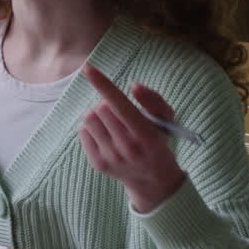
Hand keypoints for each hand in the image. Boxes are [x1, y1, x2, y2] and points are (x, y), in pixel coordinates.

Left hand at [79, 64, 185, 212]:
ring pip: (89, 118)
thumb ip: (153, 100)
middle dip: (108, 104)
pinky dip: (92, 128)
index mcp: (146, 134)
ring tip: (111, 124)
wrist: (153, 180)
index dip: (103, 84)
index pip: (120, 105)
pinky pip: (83, 132)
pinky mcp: (98, 164)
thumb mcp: (166, 120)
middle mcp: (127, 147)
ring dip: (98, 115)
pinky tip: (105, 135)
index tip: (88, 69)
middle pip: (101, 108)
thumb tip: (133, 86)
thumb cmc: (158, 141)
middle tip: (119, 114)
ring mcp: (111, 157)